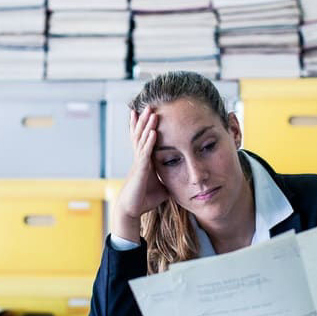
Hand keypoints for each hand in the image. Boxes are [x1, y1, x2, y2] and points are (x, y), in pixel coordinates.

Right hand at [112, 106, 168, 241]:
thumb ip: (171, 180)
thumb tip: (185, 179)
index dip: (145, 126)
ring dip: (147, 125)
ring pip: (142, 140)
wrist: (131, 210)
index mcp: (145, 160)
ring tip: (151, 112)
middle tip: (150, 105)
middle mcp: (140, 158)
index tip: (148, 113)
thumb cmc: (144, 200)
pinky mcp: (140, 170)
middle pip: (141, 134)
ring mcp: (139, 163)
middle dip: (145, 120)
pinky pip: (145, 153)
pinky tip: (153, 132)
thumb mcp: (163, 187)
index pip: (144, 138)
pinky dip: (149, 142)